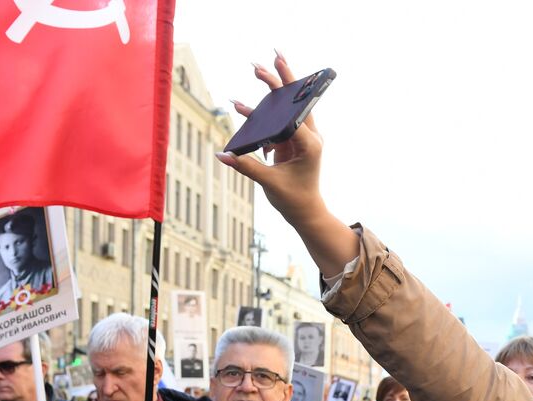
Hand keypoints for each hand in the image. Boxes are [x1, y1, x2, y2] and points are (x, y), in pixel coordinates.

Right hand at [216, 54, 326, 228]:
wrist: (306, 212)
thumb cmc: (294, 200)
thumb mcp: (269, 183)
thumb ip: (246, 166)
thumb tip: (222, 154)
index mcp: (310, 145)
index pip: (296, 112)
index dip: (285, 91)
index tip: (277, 70)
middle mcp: (309, 138)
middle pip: (295, 102)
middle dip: (283, 79)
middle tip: (274, 56)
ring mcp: (300, 139)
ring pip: (286, 109)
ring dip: (273, 91)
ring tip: (258, 69)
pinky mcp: (291, 143)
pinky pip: (276, 123)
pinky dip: (261, 115)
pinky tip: (241, 107)